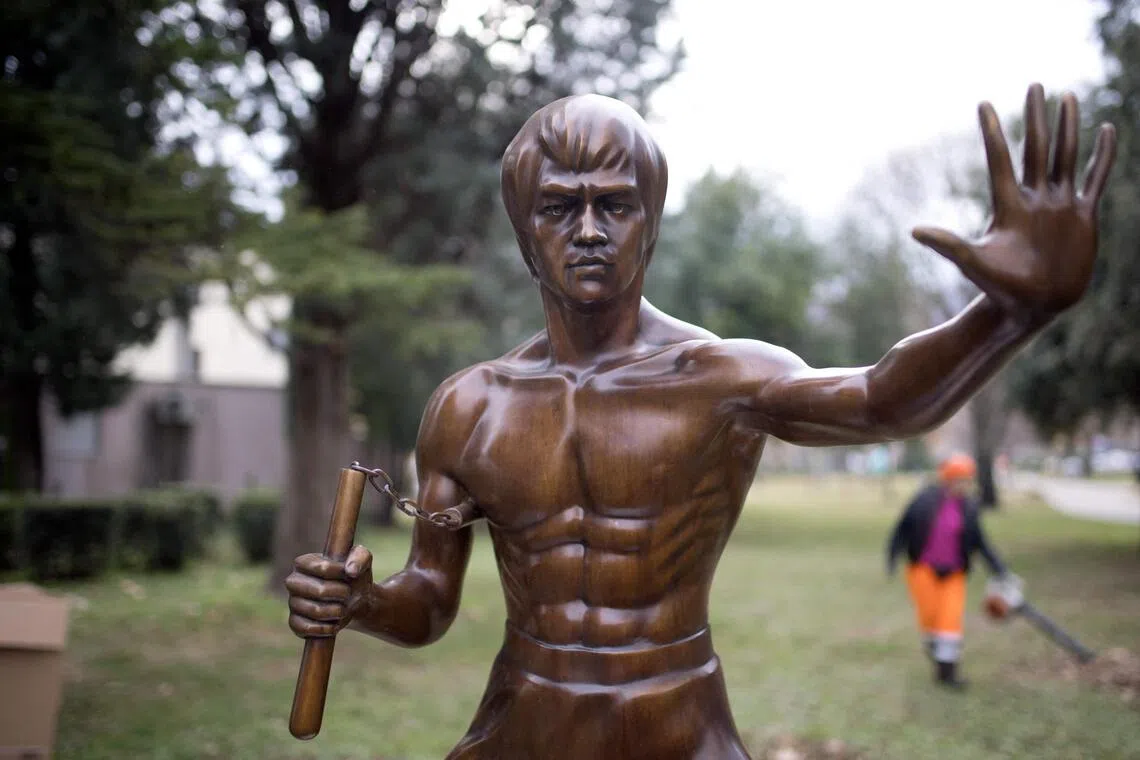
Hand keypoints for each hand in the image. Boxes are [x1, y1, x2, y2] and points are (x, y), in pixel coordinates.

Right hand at [285, 545, 372, 637]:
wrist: (354, 600)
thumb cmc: (354, 575)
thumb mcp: (362, 559)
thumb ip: (360, 557)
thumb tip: (351, 570)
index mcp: (304, 562)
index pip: (323, 568)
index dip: (342, 574)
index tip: (350, 575)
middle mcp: (293, 581)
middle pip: (320, 591)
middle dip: (341, 594)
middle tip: (348, 593)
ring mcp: (292, 603)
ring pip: (316, 611)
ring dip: (337, 612)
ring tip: (343, 608)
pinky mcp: (294, 623)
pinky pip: (307, 629)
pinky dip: (326, 629)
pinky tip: (334, 624)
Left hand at [913, 83, 1116, 319]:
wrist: (1032, 307)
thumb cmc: (999, 287)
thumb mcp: (972, 263)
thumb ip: (947, 245)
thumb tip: (914, 231)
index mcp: (1007, 206)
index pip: (998, 160)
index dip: (991, 133)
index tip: (983, 104)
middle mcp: (1034, 199)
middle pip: (1036, 149)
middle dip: (1036, 118)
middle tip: (1034, 84)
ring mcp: (1059, 205)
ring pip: (1065, 156)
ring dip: (1067, 128)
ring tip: (1067, 97)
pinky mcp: (1082, 216)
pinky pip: (1094, 179)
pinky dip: (1100, 156)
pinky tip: (1105, 131)